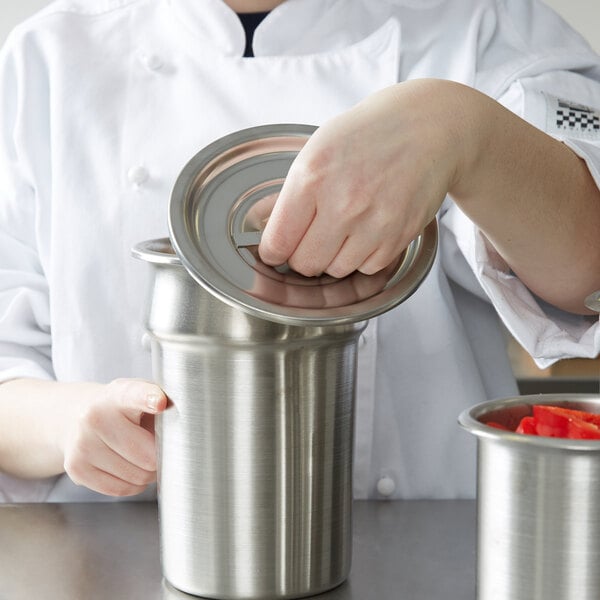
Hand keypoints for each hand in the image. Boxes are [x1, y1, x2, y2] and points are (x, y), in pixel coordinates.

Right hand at [62, 378, 167, 496]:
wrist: (76, 417)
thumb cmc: (124, 409)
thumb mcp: (144, 395)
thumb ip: (166, 405)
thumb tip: (189, 432)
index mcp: (119, 393)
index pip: (134, 394)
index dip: (148, 398)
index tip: (160, 402)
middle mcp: (95, 416)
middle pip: (147, 455)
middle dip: (160, 458)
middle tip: (158, 448)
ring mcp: (82, 444)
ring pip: (136, 476)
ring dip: (147, 473)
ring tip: (140, 455)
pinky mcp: (76, 468)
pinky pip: (120, 489)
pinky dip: (132, 485)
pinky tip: (127, 467)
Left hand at [259, 79, 467, 277]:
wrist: (428, 128)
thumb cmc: (368, 135)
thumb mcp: (318, 149)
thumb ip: (290, 194)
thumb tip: (264, 226)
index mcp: (312, 177)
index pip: (277, 242)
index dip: (272, 251)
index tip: (276, 249)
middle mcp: (343, 203)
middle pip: (304, 264)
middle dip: (302, 256)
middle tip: (311, 237)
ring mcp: (374, 223)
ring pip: (335, 270)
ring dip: (333, 257)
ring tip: (343, 228)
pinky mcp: (399, 236)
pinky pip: (366, 268)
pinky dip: (362, 256)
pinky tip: (367, 230)